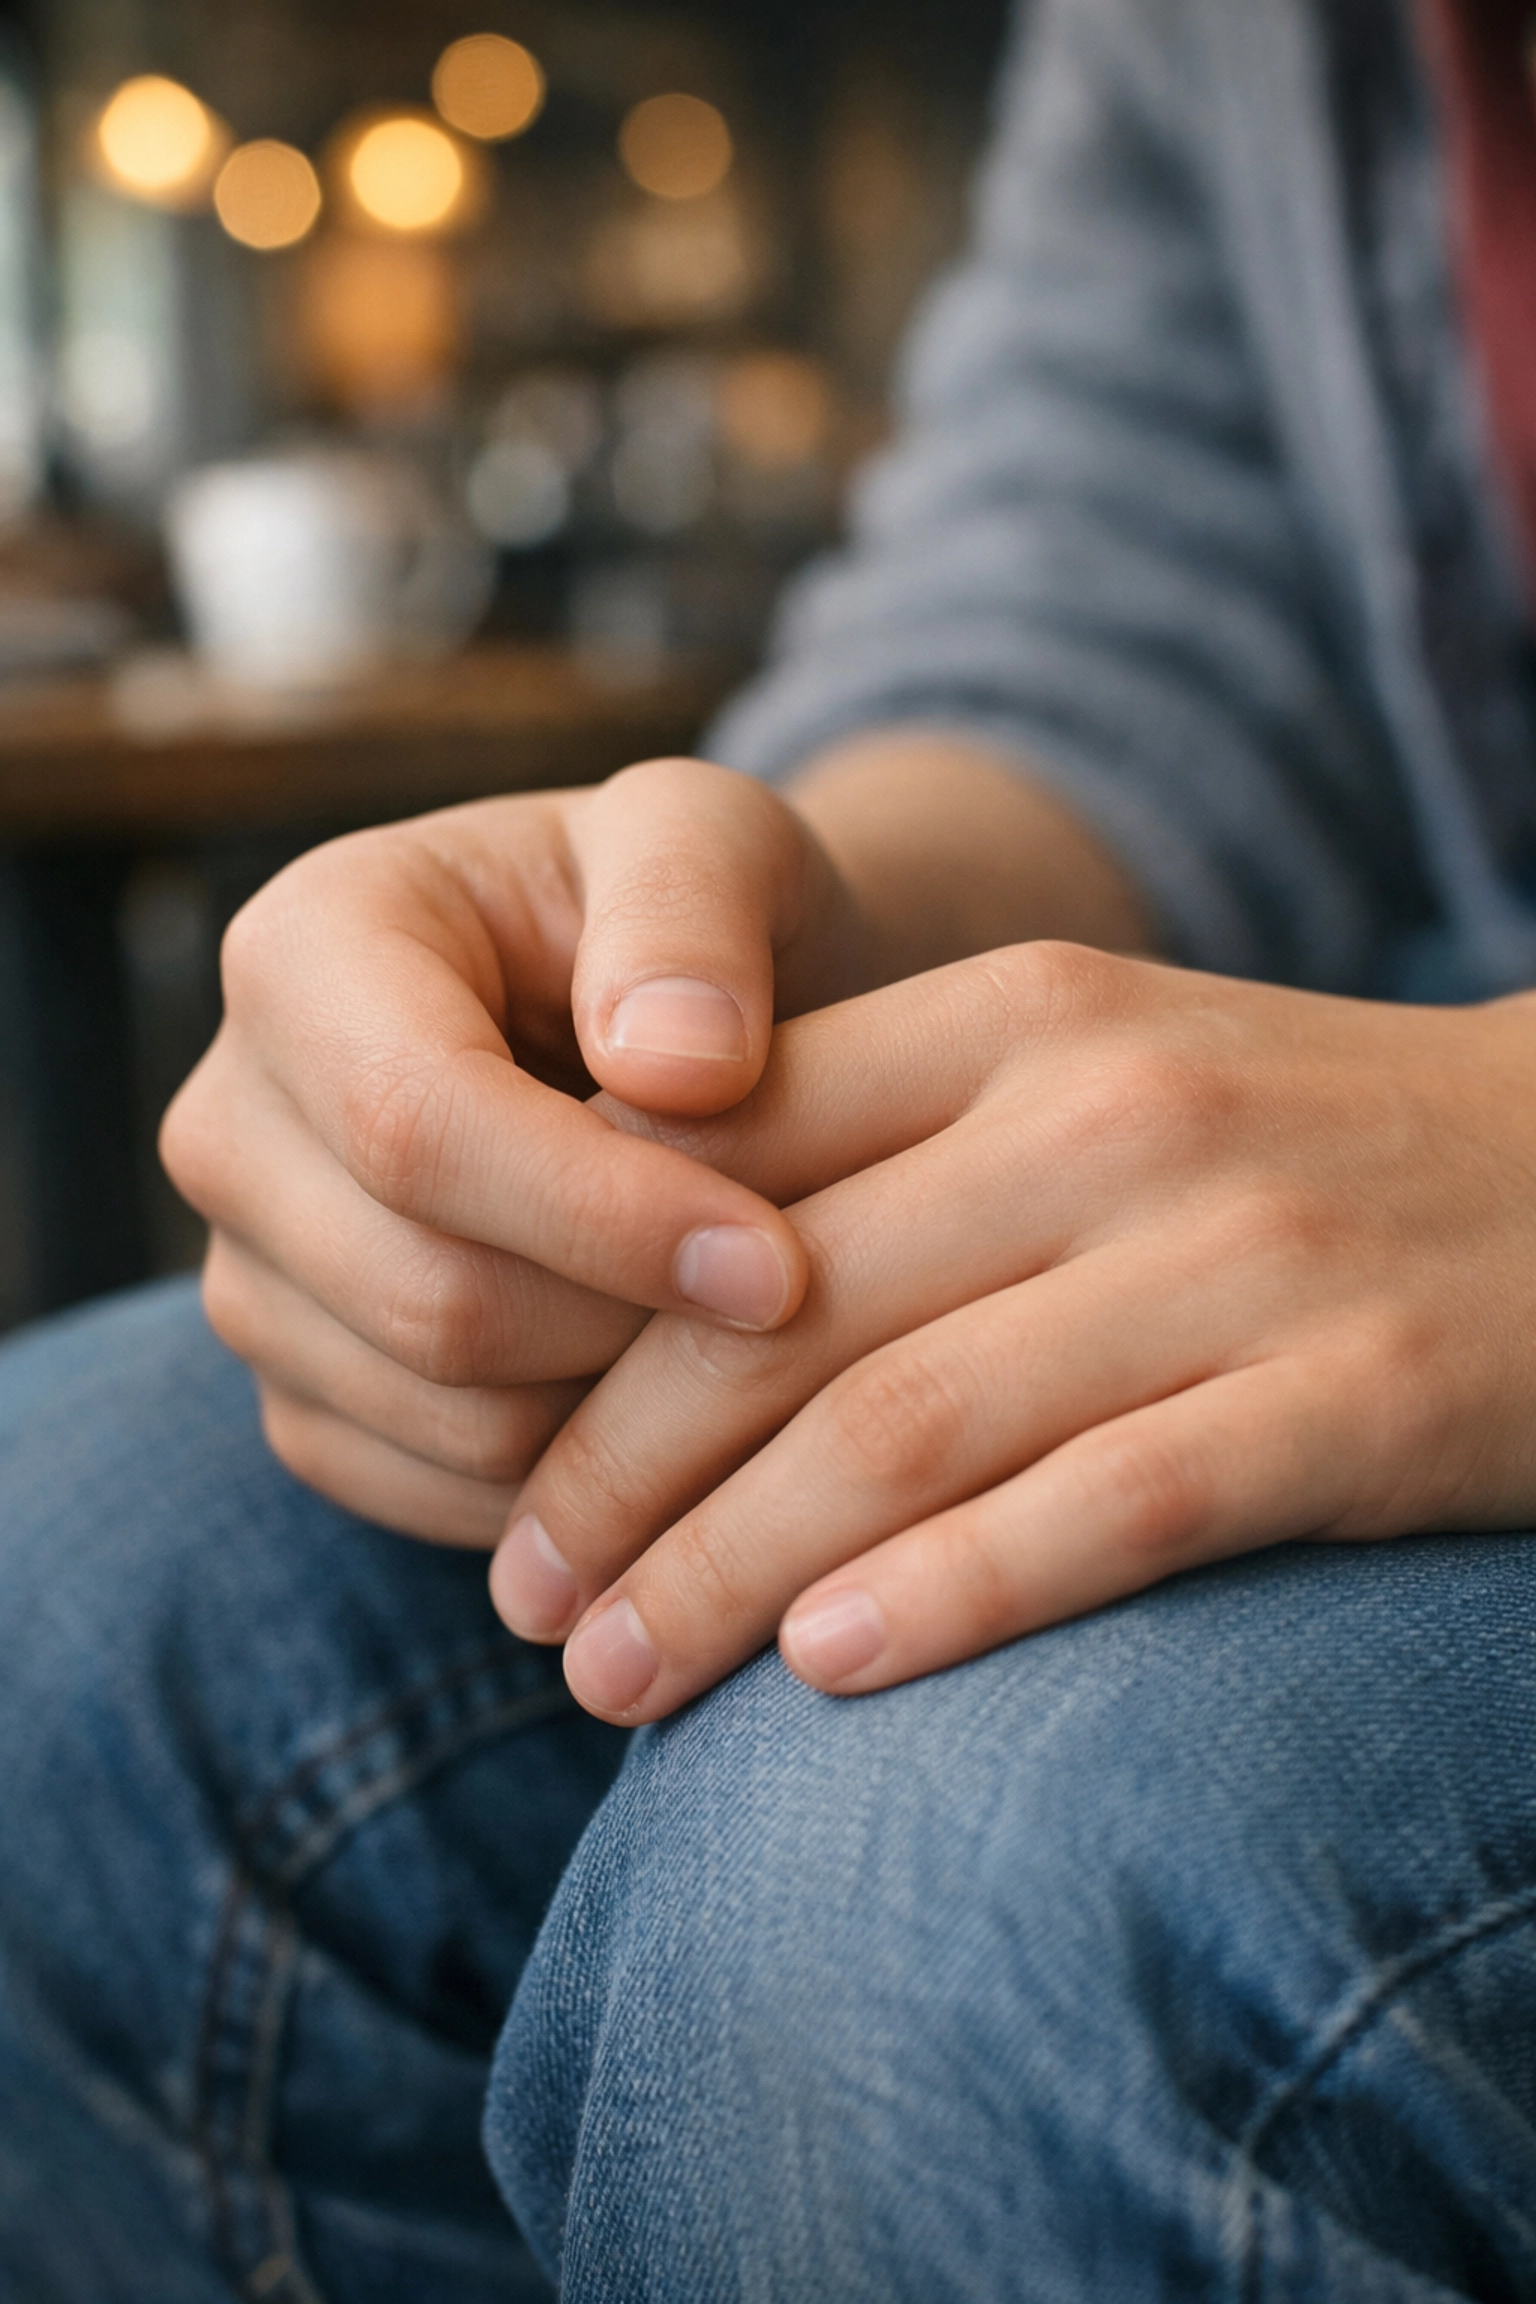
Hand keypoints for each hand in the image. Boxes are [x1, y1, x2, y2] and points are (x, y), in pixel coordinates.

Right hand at [161, 758, 866, 1544]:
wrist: (659, 1028)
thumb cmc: (686, 923)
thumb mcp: (712, 841)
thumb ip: (693, 905)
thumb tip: (674, 1065)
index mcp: (301, 953)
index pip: (416, 1127)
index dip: (606, 1216)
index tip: (783, 1266)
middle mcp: (233, 1124)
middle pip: (424, 1296)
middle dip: (635, 1323)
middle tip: (793, 1305)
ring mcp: (249, 1275)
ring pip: (444, 1416)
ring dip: (625, 1405)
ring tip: (738, 1322)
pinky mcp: (302, 1394)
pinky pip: (441, 1494)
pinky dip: (580, 1474)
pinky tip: (671, 1383)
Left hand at [490, 945, 1535, 1719]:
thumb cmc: (1283, 1150)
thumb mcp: (1082, 1082)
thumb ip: (885, 1157)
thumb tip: (639, 1314)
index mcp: (1016, 1021)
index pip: (727, 1167)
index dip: (578, 1332)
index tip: (495, 1469)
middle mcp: (1107, 1116)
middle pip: (782, 1318)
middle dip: (617, 1481)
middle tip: (527, 1613)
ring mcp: (1238, 1252)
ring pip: (912, 1423)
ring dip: (732, 1573)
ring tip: (616, 1685)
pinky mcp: (1357, 1393)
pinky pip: (1112, 1504)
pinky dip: (956, 1594)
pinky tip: (833, 1673)